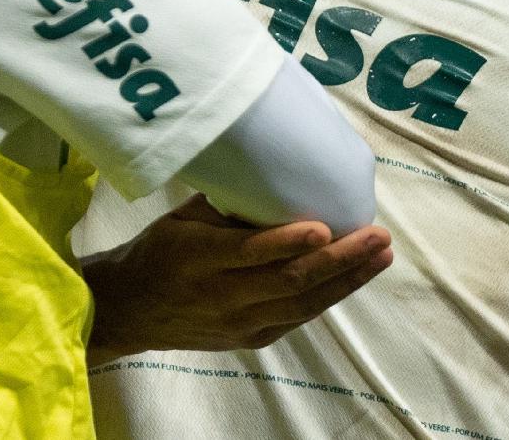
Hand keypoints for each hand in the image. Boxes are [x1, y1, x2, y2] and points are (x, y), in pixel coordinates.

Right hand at [82, 194, 393, 362]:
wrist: (127, 311)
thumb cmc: (158, 251)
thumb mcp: (180, 219)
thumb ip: (225, 205)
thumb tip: (275, 170)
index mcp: (197, 258)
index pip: (249, 253)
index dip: (289, 242)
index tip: (324, 224)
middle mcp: (221, 296)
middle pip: (288, 281)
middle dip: (340, 260)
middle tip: (378, 237)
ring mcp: (238, 323)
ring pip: (302, 304)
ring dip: (347, 281)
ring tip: (381, 257)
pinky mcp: (250, 338)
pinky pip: (297, 317)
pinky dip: (328, 297)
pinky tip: (354, 277)